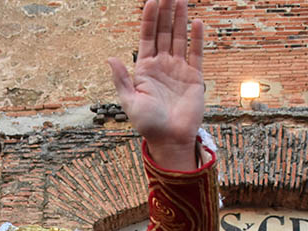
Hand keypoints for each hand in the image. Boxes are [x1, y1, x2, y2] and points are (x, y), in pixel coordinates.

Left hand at [108, 0, 203, 170]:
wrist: (170, 140)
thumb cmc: (148, 125)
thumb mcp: (130, 102)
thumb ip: (121, 80)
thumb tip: (110, 58)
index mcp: (144, 69)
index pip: (147, 37)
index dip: (149, 19)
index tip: (152, 0)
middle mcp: (162, 65)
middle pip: (164, 32)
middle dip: (166, 12)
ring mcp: (178, 69)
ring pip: (179, 38)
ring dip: (180, 19)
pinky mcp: (194, 77)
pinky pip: (196, 54)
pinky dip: (197, 38)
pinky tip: (197, 22)